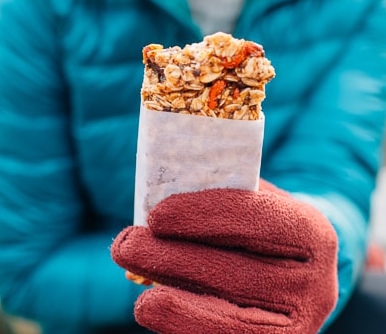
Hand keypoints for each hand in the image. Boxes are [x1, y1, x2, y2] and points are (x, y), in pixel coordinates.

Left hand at [111, 180, 337, 333]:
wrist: (296, 269)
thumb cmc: (265, 227)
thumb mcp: (257, 202)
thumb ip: (223, 196)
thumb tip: (164, 199)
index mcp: (311, 234)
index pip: (256, 220)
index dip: (204, 216)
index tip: (156, 215)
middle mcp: (315, 284)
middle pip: (235, 273)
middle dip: (172, 258)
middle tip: (126, 243)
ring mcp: (299, 325)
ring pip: (227, 315)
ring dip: (170, 297)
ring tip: (131, 277)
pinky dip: (184, 323)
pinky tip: (153, 305)